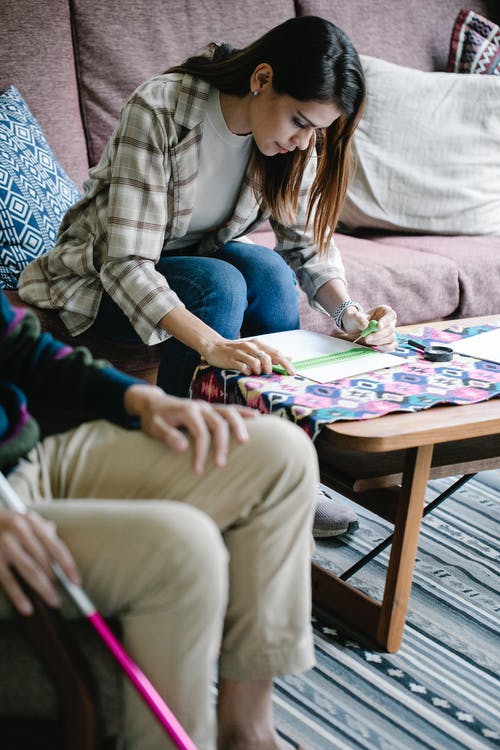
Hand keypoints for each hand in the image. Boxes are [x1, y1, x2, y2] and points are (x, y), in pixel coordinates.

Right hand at [0, 508, 79, 615]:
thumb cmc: (3, 524)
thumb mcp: (22, 520)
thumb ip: (42, 530)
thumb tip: (58, 538)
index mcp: (32, 521)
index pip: (56, 546)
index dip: (68, 566)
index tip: (77, 583)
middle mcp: (19, 529)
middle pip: (44, 560)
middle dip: (55, 581)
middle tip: (61, 597)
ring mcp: (4, 543)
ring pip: (30, 570)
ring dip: (43, 589)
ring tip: (52, 602)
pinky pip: (8, 580)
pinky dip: (19, 596)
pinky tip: (27, 608)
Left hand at [124, 385, 258, 473]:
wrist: (153, 404)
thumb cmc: (153, 418)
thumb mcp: (153, 427)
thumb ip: (167, 436)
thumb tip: (183, 447)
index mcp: (187, 411)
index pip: (200, 432)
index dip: (201, 452)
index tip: (198, 470)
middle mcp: (200, 406)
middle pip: (218, 423)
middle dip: (221, 445)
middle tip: (221, 465)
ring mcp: (208, 406)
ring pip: (229, 412)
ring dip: (239, 426)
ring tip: (245, 441)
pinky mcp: (212, 409)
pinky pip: (231, 409)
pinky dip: (244, 413)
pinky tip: (257, 418)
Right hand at [201, 338, 295, 376]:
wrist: (214, 346)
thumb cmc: (238, 351)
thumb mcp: (255, 350)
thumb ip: (271, 354)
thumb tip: (290, 358)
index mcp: (258, 344)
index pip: (276, 353)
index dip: (286, 364)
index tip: (292, 374)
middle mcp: (250, 346)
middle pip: (267, 358)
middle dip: (270, 369)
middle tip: (266, 374)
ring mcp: (240, 352)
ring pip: (256, 363)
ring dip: (258, 371)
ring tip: (254, 373)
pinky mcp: (231, 359)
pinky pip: (243, 367)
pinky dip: (247, 372)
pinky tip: (245, 372)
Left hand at [342, 305, 396, 350]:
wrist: (353, 328)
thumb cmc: (356, 319)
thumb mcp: (354, 317)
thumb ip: (359, 319)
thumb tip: (365, 326)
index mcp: (385, 311)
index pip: (391, 315)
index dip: (386, 321)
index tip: (378, 327)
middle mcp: (390, 321)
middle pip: (391, 328)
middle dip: (379, 335)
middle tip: (367, 338)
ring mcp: (390, 332)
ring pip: (391, 338)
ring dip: (379, 341)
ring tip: (367, 340)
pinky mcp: (388, 341)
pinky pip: (391, 346)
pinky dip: (384, 348)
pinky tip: (374, 347)